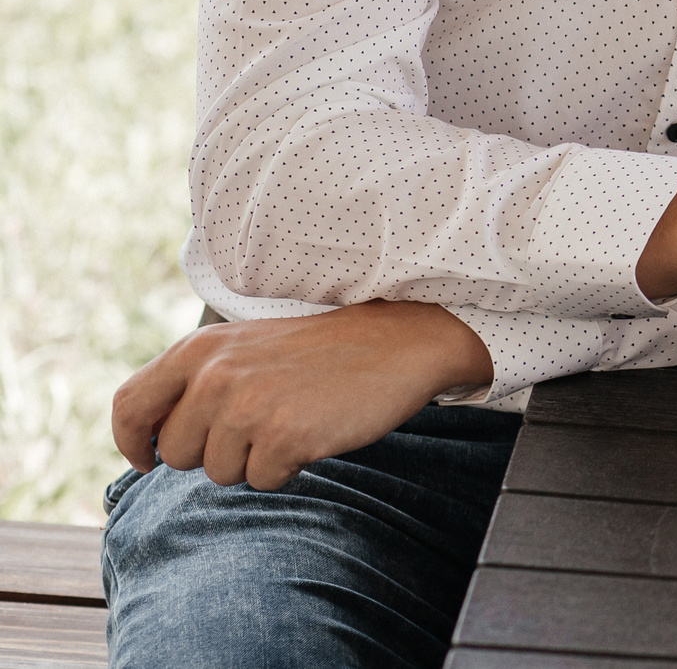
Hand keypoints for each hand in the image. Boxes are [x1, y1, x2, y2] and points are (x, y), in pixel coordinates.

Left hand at [111, 301, 495, 491]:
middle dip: (211, 453)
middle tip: (258, 425)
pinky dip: (286, 468)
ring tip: (290, 421)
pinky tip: (313, 433)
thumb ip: (193, 382)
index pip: (129, 406)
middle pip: (175, 453)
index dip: (131, 442)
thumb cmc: (318, 351)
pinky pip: (261, 481)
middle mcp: (216, 376)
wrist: (398, 343)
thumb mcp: (244, 347)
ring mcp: (249, 407)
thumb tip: (149, 443)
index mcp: (200, 350)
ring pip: (218, 473)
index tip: (148, 459)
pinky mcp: (285, 436)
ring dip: (252, 461)